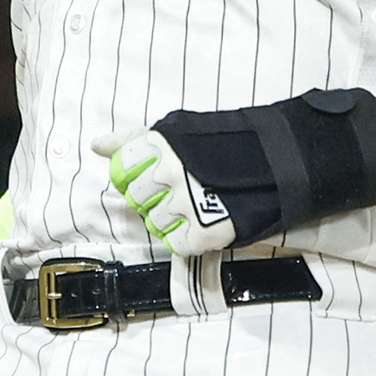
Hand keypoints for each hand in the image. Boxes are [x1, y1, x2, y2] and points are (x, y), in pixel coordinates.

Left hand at [101, 128, 237, 259]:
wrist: (277, 164)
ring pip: (155, 223)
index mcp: (162, 146)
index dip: (137, 177)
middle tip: (181, 191)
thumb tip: (98, 146)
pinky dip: (188, 237)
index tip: (154, 176)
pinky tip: (204, 221)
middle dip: (153, 198)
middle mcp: (170, 174)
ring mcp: (185, 205)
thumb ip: (135, 140)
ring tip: (197, 205)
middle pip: (137, 200)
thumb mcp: (179, 131)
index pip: (124, 172)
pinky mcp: (203, 233)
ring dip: (172, 219)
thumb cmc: (226, 147)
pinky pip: (177, 243)